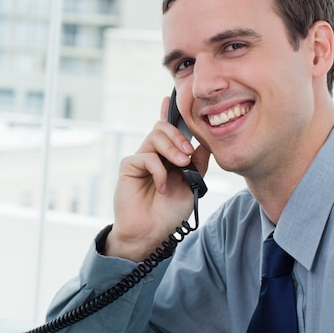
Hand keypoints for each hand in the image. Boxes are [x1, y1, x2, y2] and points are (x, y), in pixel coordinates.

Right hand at [105, 96, 209, 261]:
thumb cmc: (169, 212)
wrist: (151, 233)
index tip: (170, 99)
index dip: (169, 113)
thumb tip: (204, 143)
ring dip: (172, 149)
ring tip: (180, 166)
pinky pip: (146, 157)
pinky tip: (161, 187)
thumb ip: (198, 164)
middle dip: (179, 136)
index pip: (168, 130)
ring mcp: (140, 159)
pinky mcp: (129, 167)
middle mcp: (153, 154)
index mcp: (167, 156)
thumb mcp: (192, 186)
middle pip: (163, 127)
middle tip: (188, 155)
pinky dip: (159, 171)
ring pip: (155, 136)